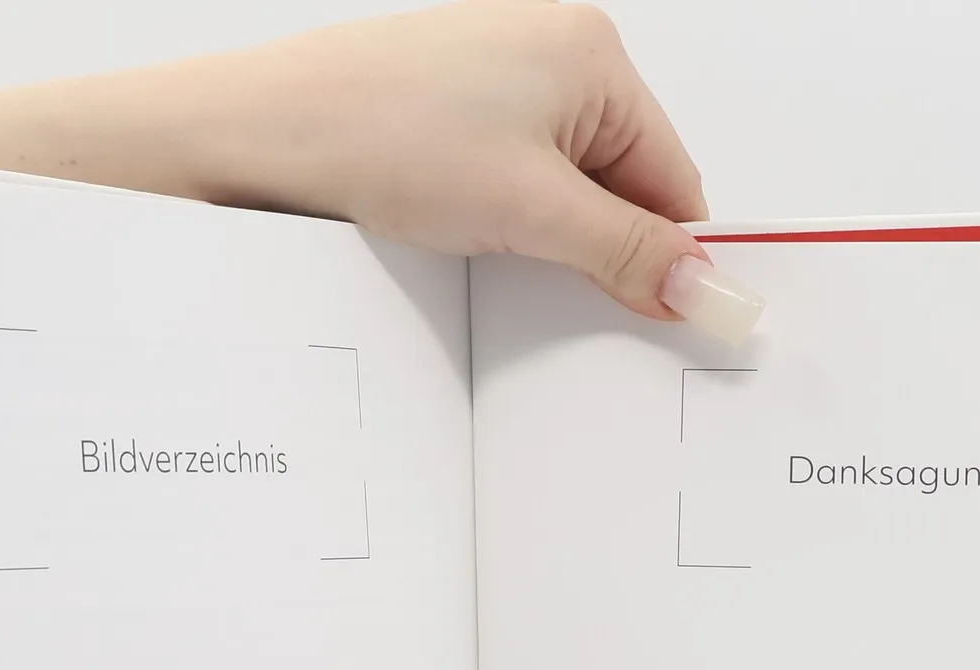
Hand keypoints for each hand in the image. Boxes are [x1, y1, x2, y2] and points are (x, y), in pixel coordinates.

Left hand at [188, 2, 761, 336]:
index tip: (649, 312)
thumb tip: (709, 288)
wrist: (270, 134)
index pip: (675, 180)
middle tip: (544, 272)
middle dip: (594, 242)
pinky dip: (503, 211)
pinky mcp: (459, 100)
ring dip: (544, 232)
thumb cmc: (388, 138)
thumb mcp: (534, 214)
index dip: (662, 256)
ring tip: (487, 239)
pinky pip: (516, 171)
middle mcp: (557, 48)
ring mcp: (504, 70)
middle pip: (623, 183)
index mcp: (596, 56)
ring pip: (566, 184)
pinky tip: (461, 222)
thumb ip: (631, 255)